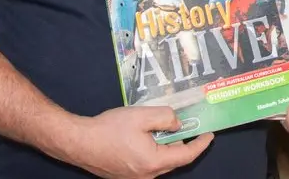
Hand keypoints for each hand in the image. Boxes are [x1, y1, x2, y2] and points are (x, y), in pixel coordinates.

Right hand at [60, 106, 213, 178]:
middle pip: (173, 159)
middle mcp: (146, 175)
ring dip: (166, 147)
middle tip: (188, 127)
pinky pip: (147, 164)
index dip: (201, 144)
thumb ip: (166, 118)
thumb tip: (178, 125)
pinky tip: (146, 138)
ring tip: (165, 129)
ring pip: (159, 162)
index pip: (187, 155)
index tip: (210, 134)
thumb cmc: (109, 129)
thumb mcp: (143, 115)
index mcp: (154, 162)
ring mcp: (134, 178)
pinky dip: (153, 151)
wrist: (78, 142)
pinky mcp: (124, 176)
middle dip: (183, 143)